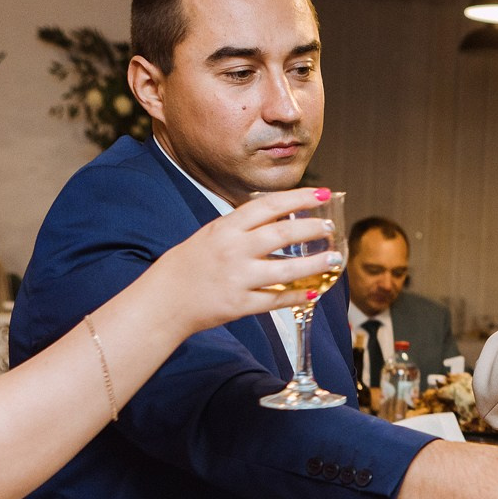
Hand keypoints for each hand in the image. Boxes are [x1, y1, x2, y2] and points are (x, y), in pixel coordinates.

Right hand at [146, 187, 341, 333]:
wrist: (164, 299)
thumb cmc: (191, 264)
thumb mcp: (212, 234)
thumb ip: (243, 226)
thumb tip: (280, 215)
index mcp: (226, 228)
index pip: (268, 206)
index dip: (298, 198)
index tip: (322, 193)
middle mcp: (233, 251)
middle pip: (281, 235)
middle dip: (311, 230)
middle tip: (331, 228)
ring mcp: (237, 279)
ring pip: (286, 271)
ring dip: (314, 265)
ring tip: (334, 260)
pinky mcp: (239, 305)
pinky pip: (276, 300)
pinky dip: (297, 297)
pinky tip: (313, 292)